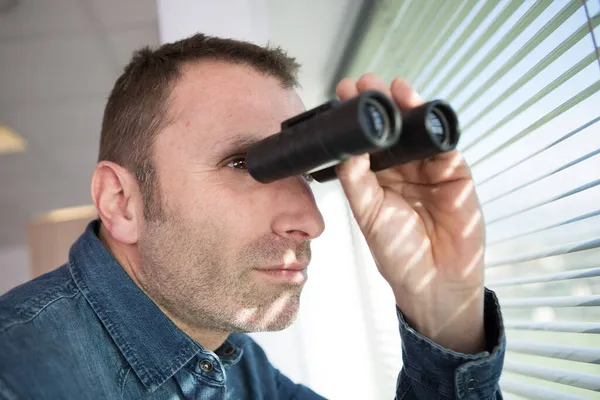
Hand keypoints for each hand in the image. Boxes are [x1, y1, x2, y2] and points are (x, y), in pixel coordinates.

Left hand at [335, 74, 485, 353]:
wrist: (436, 281)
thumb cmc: (397, 252)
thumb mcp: (369, 214)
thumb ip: (357, 181)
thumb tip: (345, 147)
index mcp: (376, 180)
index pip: (365, 142)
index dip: (354, 120)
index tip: (342, 94)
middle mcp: (401, 170)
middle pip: (390, 130)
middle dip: (379, 105)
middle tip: (365, 83)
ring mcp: (428, 170)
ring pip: (416, 132)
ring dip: (405, 107)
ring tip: (391, 87)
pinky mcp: (454, 173)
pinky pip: (443, 144)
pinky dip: (432, 125)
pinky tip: (419, 108)